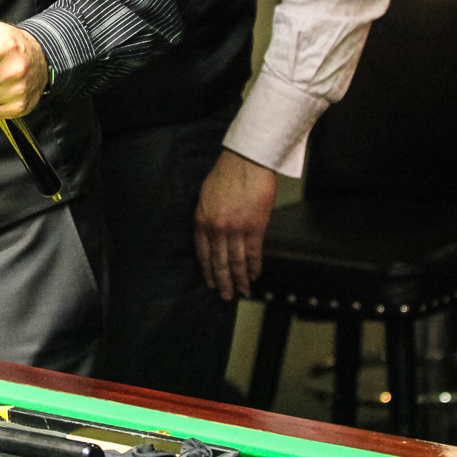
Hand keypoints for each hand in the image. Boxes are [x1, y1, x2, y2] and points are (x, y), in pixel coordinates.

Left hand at [194, 149, 275, 300]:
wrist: (246, 161)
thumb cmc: (227, 173)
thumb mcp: (206, 196)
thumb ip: (208, 217)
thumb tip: (214, 235)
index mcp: (202, 220)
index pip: (203, 253)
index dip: (208, 270)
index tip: (210, 282)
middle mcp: (216, 228)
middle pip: (219, 262)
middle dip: (222, 282)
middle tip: (225, 295)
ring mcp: (236, 229)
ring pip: (236, 262)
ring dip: (239, 279)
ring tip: (242, 291)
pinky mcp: (254, 227)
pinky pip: (253, 253)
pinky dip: (254, 267)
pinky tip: (254, 275)